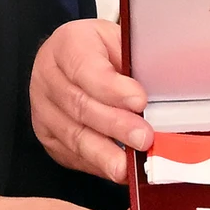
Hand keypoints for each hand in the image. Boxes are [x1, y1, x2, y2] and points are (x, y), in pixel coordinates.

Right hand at [30, 19, 151, 182]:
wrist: (72, 60)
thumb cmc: (100, 51)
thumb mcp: (120, 41)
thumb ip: (136, 62)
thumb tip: (165, 87)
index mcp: (68, 44)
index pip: (86, 68)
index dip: (113, 88)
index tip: (140, 101)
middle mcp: (48, 76)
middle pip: (79, 106)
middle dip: (115, 126)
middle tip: (143, 138)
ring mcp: (44, 108)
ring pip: (73, 135)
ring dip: (104, 153)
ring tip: (128, 164)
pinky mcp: (47, 135)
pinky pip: (70, 154)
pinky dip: (96, 165)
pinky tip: (117, 168)